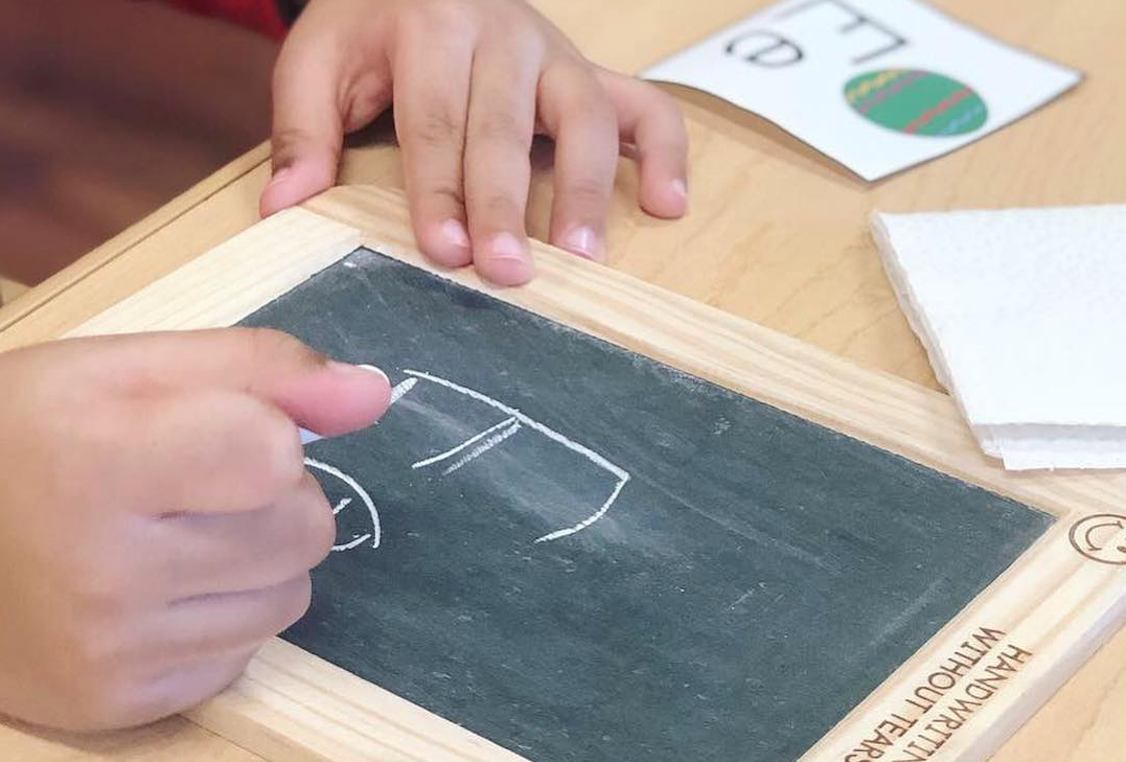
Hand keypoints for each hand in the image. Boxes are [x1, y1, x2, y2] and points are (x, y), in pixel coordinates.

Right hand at [0, 329, 389, 729]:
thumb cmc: (33, 434)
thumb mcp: (133, 369)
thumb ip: (262, 369)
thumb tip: (374, 396)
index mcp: (99, 462)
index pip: (275, 455)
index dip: (268, 433)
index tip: (217, 430)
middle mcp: (103, 573)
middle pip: (304, 532)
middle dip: (275, 499)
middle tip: (191, 487)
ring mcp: (112, 653)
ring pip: (290, 597)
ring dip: (257, 561)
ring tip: (174, 537)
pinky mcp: (120, 706)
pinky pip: (245, 654)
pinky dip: (222, 619)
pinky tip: (157, 593)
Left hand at [260, 0, 688, 285]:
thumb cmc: (369, 28)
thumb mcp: (318, 59)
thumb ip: (301, 128)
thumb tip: (286, 206)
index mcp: (431, 24)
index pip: (436, 118)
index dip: (440, 189)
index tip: (445, 251)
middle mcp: (503, 32)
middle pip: (507, 125)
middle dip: (507, 203)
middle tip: (507, 272)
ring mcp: (557, 52)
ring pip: (587, 117)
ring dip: (589, 189)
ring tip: (584, 256)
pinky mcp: (590, 72)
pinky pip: (647, 105)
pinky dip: (666, 152)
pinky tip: (669, 204)